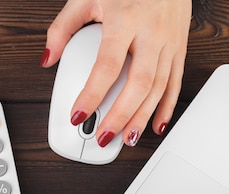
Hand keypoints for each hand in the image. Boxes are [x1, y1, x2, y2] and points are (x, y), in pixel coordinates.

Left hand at [41, 0, 191, 146]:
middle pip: (138, 82)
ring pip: (159, 87)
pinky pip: (176, 81)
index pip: (107, 65)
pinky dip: (167, 106)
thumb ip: (62, 28)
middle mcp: (151, 32)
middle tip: (103, 135)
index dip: (92, 94)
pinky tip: (156, 125)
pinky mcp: (180, 46)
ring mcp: (169, 40)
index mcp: (125, 19)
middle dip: (120, 114)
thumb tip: (48, 58)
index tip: (77, 114)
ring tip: (126, 138)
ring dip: (142, 117)